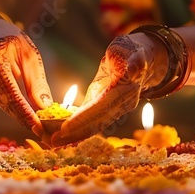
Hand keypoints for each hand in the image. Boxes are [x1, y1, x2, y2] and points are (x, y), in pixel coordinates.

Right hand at [0, 20, 53, 133]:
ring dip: (23, 121)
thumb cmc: (14, 41)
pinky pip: (5, 104)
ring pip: (6, 107)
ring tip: (43, 133)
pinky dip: (19, 114)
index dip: (24, 111)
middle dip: (26, 122)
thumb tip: (47, 107)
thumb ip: (36, 81)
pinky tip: (33, 123)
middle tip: (45, 136)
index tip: (38, 126)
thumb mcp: (30, 55)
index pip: (11, 92)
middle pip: (7, 104)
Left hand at [45, 33, 162, 146]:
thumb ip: (133, 61)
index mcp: (125, 91)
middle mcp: (122, 105)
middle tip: (53, 141)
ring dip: (74, 136)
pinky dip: (77, 130)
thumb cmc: (133, 51)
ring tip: (53, 142)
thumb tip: (133, 69)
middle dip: (75, 133)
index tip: (64, 128)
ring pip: (94, 127)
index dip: (83, 118)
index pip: (100, 108)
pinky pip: (92, 122)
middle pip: (96, 123)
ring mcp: (116, 110)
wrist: (141, 59)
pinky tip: (61, 135)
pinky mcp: (107, 109)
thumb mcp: (131, 50)